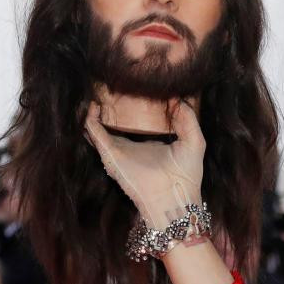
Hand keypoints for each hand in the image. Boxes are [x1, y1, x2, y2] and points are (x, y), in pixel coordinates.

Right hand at [84, 100, 205, 226]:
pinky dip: (90, 118)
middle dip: (109, 107)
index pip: (136, 123)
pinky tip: (93, 105)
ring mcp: (117, 150)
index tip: (137, 88)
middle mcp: (130, 146)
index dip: (134, 106)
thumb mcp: (193, 141)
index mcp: (148, 144)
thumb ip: (188, 119)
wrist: (174, 196)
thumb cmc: (186, 175)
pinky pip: (94, 132)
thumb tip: (178, 99)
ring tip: (95, 92)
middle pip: (113, 124)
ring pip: (98, 127)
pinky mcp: (109, 154)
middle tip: (111, 87)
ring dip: (94, 111)